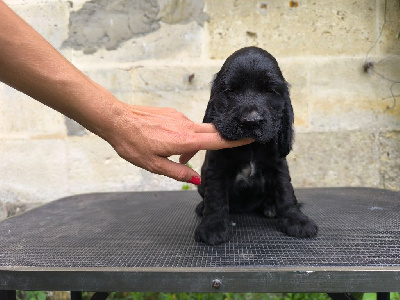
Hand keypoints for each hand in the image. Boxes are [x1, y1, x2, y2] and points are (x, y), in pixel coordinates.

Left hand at [104, 103, 252, 183]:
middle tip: (208, 153)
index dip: (236, 140)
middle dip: (218, 141)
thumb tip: (196, 180)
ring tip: (176, 157)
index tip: (252, 136)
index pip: (217, 140)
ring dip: (194, 144)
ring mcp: (178, 117)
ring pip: (197, 131)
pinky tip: (168, 143)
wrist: (116, 119)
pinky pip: (186, 125)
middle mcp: (185, 125)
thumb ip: (177, 172)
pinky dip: (184, 136)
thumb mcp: (153, 165)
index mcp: (184, 140)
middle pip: (213, 132)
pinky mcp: (171, 113)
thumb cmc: (132, 143)